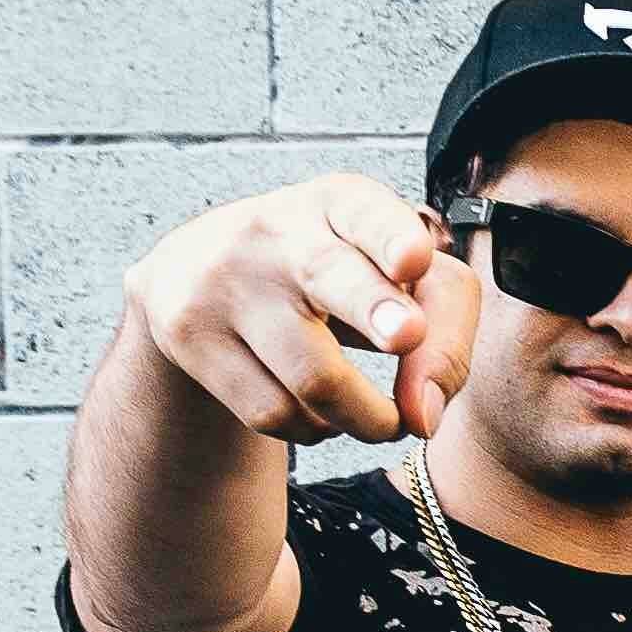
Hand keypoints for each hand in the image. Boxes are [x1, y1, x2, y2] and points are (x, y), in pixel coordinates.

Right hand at [126, 173, 477, 451]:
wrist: (195, 271)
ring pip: (313, 378)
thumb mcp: (394, 277)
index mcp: (339, 202)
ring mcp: (224, 283)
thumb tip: (424, 418)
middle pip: (328, 274)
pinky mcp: (189, 336)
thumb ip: (443, 331)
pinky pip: (272, 413)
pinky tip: (317, 410)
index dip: (393, 237)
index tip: (414, 261)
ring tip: (378, 418)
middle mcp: (276, 231)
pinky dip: (313, 429)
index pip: (367, 212)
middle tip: (407, 336)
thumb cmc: (330, 274)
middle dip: (373, 309)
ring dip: (366, 419)